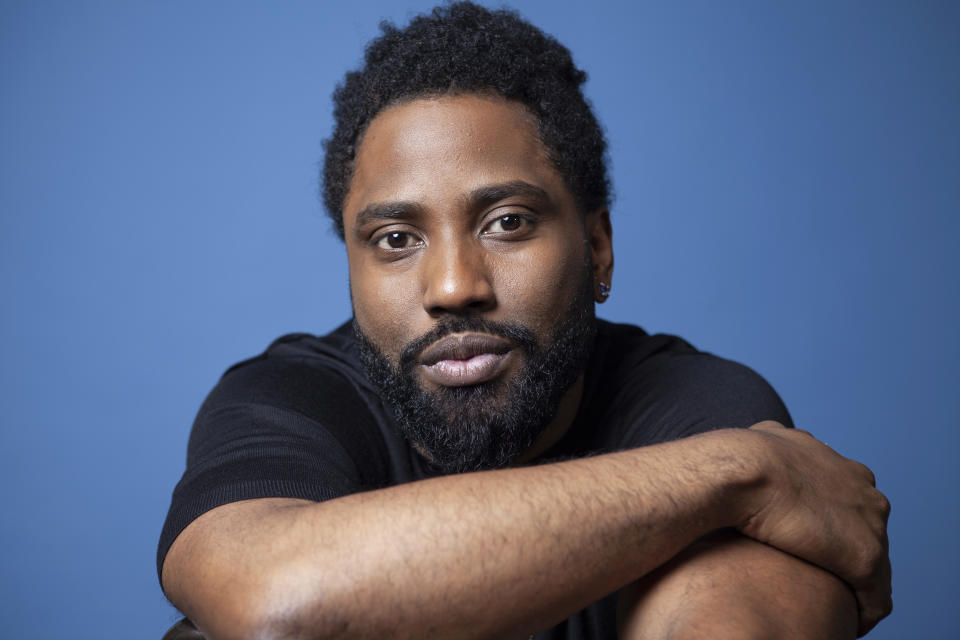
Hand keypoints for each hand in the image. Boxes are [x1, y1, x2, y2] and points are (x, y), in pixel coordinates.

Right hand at [735, 422, 891, 635]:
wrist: (741, 470)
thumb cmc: (739, 459)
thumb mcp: (762, 438)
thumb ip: (772, 445)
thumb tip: (755, 446)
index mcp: (840, 466)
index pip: (848, 500)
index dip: (828, 524)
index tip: (805, 542)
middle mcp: (862, 490)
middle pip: (866, 532)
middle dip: (843, 552)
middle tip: (814, 575)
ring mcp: (869, 525)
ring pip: (874, 567)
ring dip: (852, 586)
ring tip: (825, 607)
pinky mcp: (866, 558)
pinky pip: (875, 598)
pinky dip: (862, 614)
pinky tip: (839, 626)